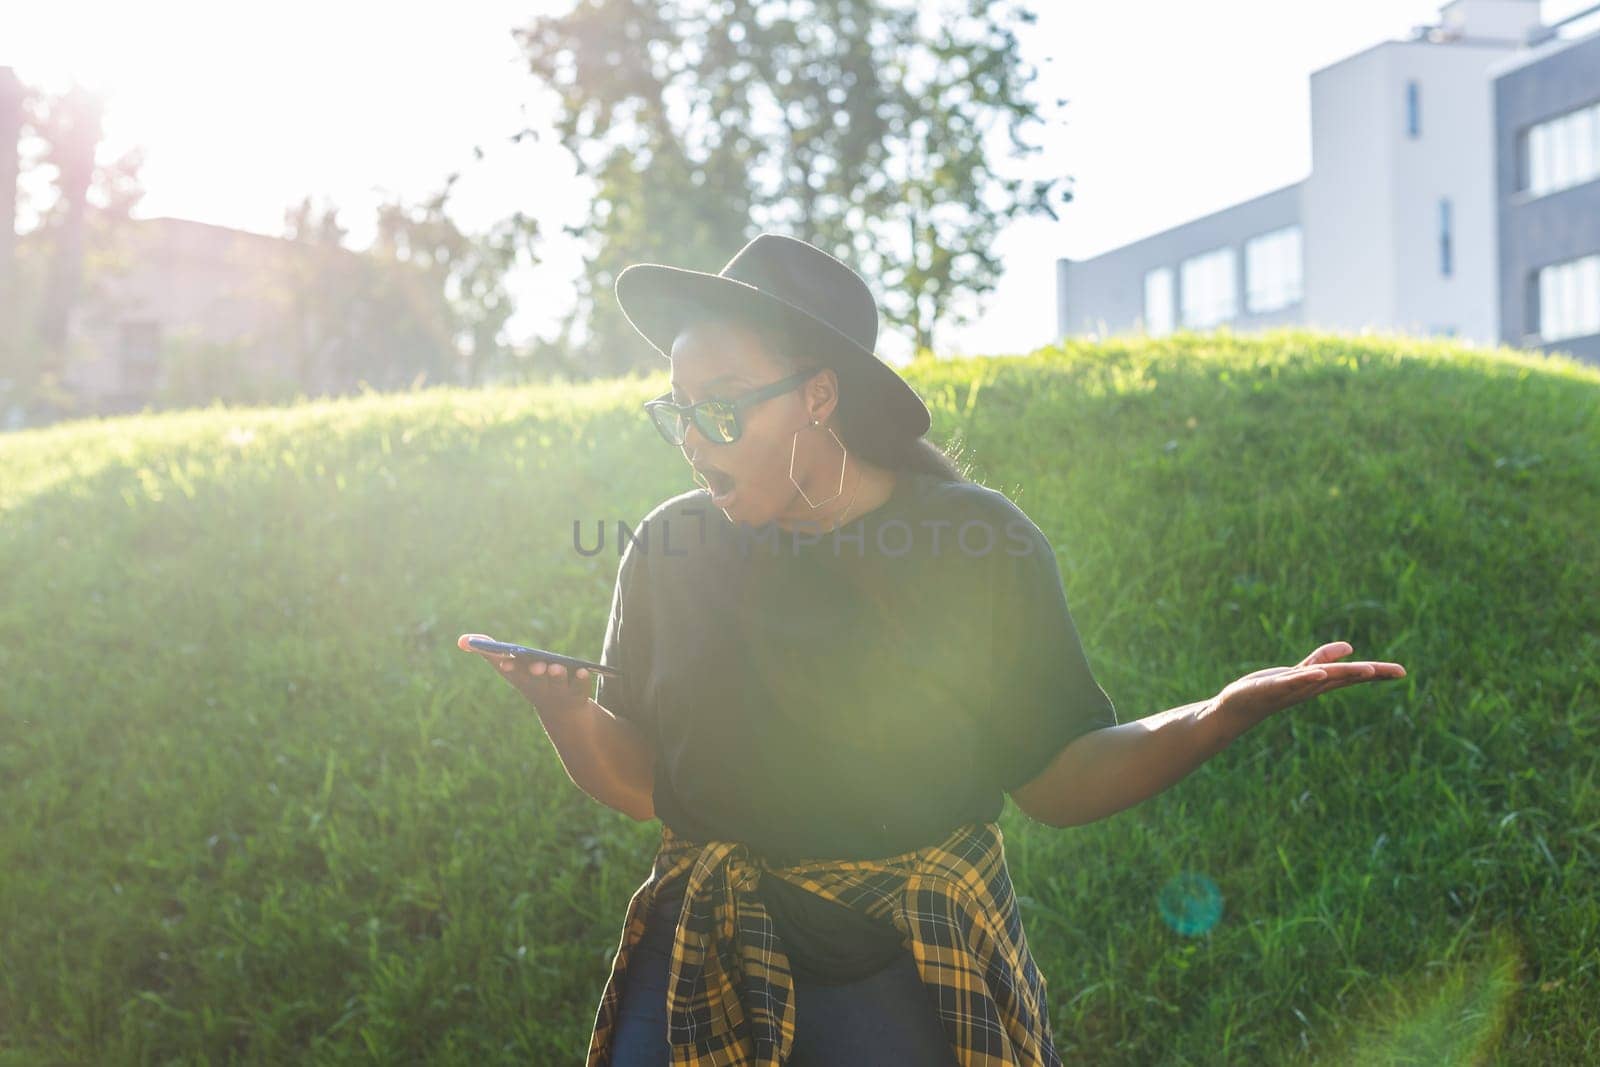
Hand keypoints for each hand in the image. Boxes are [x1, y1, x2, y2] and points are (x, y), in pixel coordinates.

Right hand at [458, 633, 594, 713]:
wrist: (560, 711)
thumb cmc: (530, 680)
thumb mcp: (509, 666)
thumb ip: (487, 651)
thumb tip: (461, 641)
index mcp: (522, 679)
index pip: (514, 673)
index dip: (511, 668)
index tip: (506, 663)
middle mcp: (540, 686)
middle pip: (538, 679)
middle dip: (537, 672)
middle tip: (538, 665)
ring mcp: (560, 691)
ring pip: (559, 683)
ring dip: (558, 676)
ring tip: (557, 667)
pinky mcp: (579, 693)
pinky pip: (581, 687)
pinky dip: (582, 680)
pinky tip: (583, 670)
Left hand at [1209, 640, 1406, 741]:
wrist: (1238, 707)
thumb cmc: (1270, 690)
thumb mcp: (1299, 671)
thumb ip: (1322, 659)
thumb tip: (1349, 647)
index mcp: (1318, 683)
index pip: (1352, 676)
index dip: (1377, 673)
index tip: (1402, 672)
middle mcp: (1310, 687)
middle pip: (1343, 678)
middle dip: (1368, 673)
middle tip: (1395, 671)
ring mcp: (1291, 689)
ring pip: (1322, 680)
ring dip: (1344, 674)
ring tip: (1366, 669)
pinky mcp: (1270, 688)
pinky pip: (1291, 683)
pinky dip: (1305, 679)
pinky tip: (1318, 674)